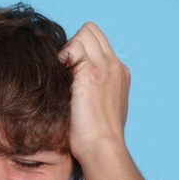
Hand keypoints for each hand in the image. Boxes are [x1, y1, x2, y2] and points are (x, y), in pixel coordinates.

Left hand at [58, 22, 129, 164]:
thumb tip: (78, 86)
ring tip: (62, 76)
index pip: (98, 43)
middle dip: (73, 44)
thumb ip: (97, 90)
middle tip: (63, 70)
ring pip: (82, 34)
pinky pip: (71, 49)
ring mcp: (104, 68)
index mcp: (120, 73)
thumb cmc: (99, 137)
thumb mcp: (105, 108)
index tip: (70, 71)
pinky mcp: (90, 74)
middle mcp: (115, 66)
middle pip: (90, 31)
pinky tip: (59, 80)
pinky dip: (61, 60)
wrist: (102, 148)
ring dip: (67, 51)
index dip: (80, 51)